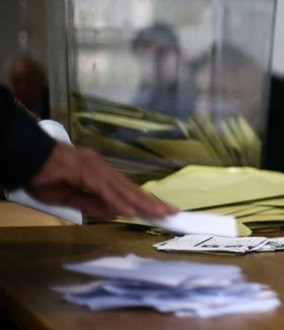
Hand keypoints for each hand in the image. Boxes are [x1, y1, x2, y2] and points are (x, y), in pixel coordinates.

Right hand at [25, 143, 176, 219]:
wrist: (23, 157)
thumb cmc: (42, 176)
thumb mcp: (68, 198)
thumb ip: (92, 205)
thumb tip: (115, 215)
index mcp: (99, 173)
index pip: (126, 189)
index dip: (144, 201)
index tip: (161, 210)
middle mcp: (100, 168)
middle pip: (130, 188)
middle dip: (151, 202)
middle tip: (171, 212)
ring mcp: (93, 167)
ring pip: (122, 188)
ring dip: (141, 202)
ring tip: (158, 213)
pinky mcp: (83, 170)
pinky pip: (103, 189)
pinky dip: (117, 201)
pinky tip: (129, 211)